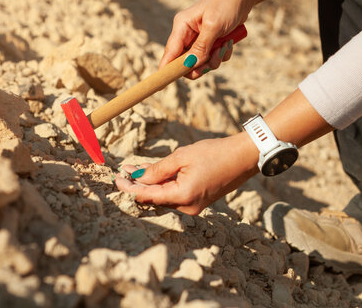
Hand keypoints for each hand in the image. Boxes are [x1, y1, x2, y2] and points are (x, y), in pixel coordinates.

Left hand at [115, 134, 258, 214]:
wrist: (244, 157)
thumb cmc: (215, 153)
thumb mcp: (182, 157)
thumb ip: (158, 169)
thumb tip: (138, 177)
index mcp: (182, 197)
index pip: (147, 195)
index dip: (130, 187)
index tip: (117, 177)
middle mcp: (187, 207)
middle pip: (154, 199)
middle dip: (138, 185)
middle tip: (123, 171)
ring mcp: (194, 206)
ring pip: (164, 197)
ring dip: (150, 185)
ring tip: (134, 170)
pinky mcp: (199, 201)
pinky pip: (175, 195)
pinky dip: (164, 186)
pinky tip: (154, 174)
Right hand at [159, 0, 254, 78]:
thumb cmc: (227, 4)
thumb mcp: (214, 25)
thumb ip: (201, 47)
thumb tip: (190, 65)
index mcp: (181, 26)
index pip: (169, 52)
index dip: (167, 69)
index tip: (165, 84)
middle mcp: (187, 33)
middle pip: (185, 62)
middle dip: (200, 65)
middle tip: (212, 62)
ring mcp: (198, 38)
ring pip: (200, 63)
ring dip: (214, 60)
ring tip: (225, 47)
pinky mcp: (210, 42)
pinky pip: (212, 58)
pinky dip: (221, 55)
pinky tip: (229, 43)